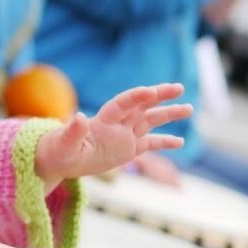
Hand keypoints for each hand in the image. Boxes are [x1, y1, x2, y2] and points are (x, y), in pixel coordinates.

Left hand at [35, 83, 191, 184]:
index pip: (122, 104)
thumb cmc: (58, 151)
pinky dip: (164, 142)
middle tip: (179, 87)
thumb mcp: (63, 144)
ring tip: (189, 108)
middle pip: (141, 106)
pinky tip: (180, 141)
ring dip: (168, 114)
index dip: (135, 97)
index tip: (150, 91)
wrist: (60, 160)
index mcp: (102, 120)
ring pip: (150, 121)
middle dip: (159, 96)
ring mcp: (124, 136)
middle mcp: (116, 124)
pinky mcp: (127, 149)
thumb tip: (78, 116)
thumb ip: (73, 131)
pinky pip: (149, 143)